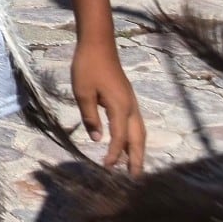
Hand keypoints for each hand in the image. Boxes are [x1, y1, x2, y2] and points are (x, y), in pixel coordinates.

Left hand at [71, 40, 144, 174]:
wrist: (98, 44)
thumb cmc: (87, 66)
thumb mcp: (82, 92)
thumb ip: (90, 116)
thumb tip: (97, 139)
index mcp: (119, 106)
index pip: (119, 138)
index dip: (114, 154)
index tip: (105, 167)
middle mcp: (130, 107)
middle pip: (138, 138)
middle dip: (136, 158)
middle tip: (134, 177)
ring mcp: (131, 102)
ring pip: (140, 131)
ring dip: (138, 149)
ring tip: (133, 165)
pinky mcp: (128, 98)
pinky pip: (135, 123)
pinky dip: (134, 137)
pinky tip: (128, 143)